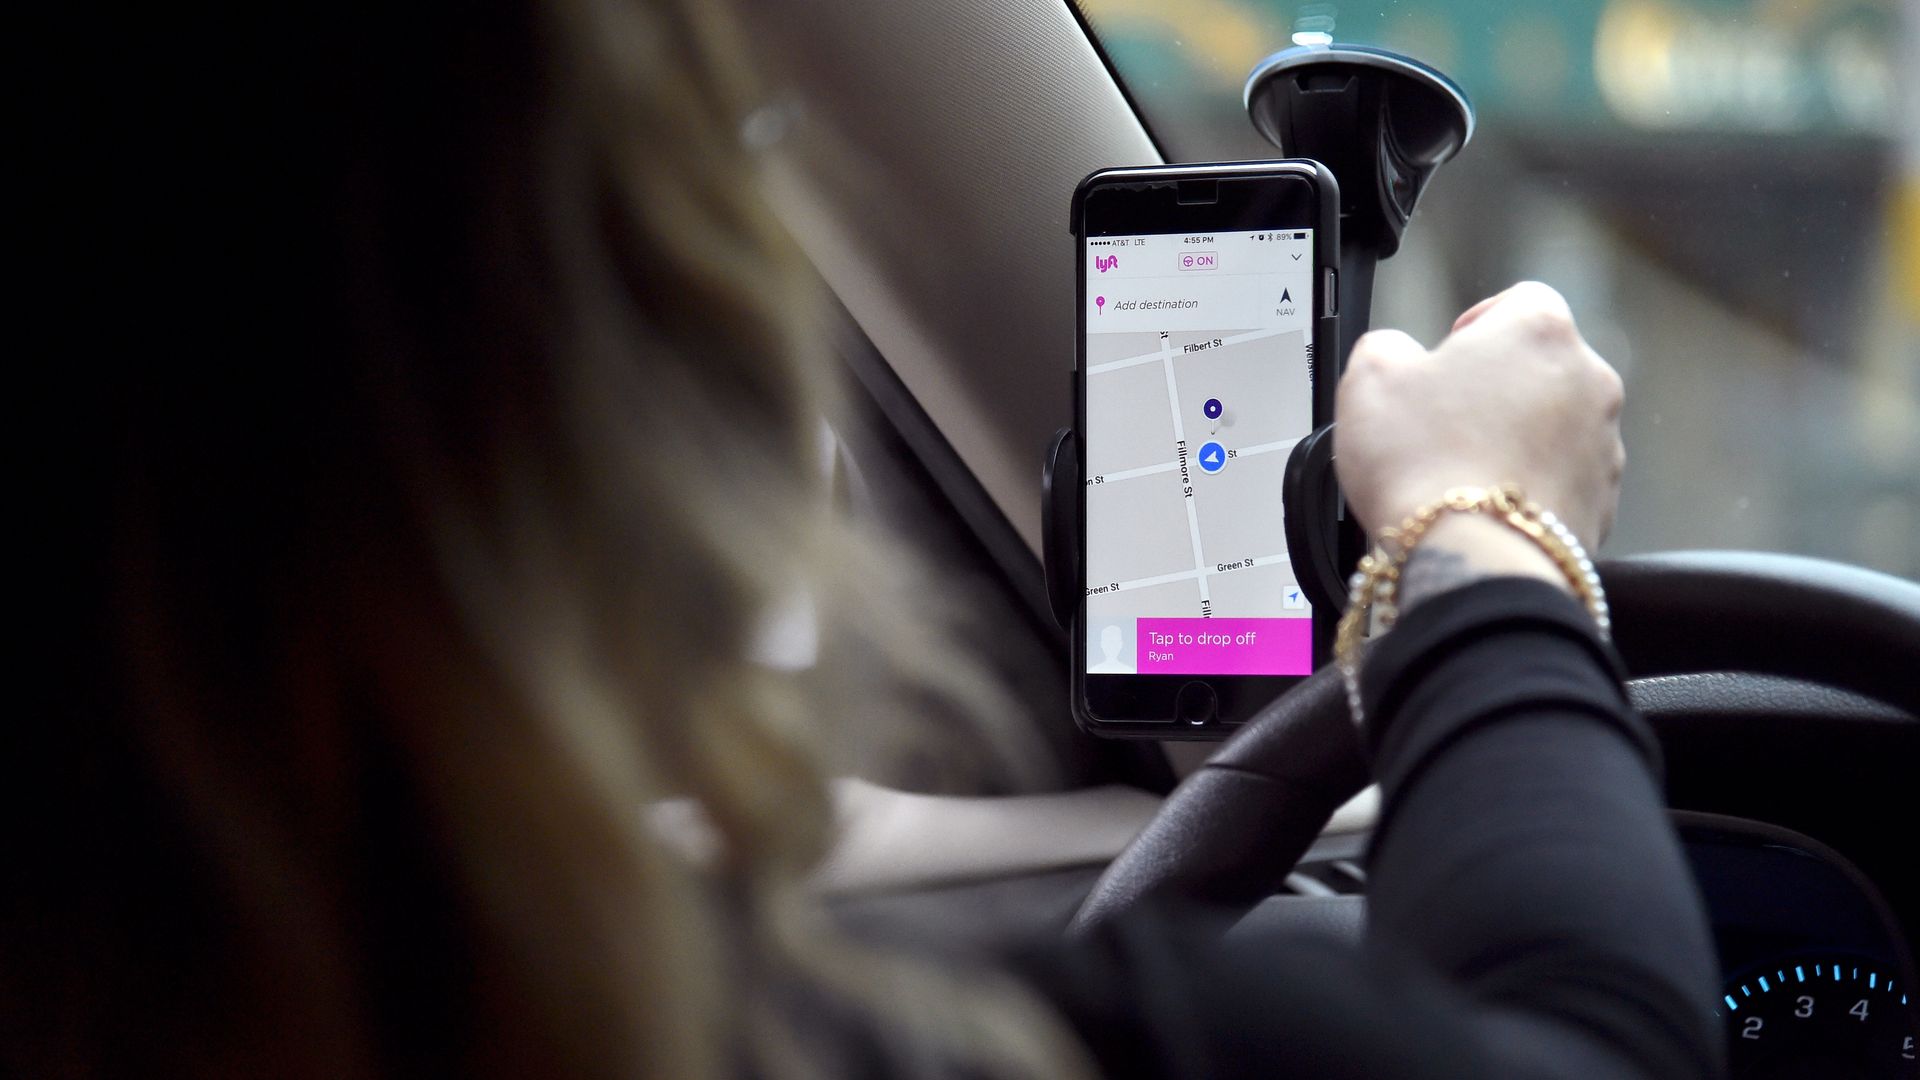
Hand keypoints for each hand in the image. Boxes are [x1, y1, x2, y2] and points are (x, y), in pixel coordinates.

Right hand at [1334, 281, 1625, 550]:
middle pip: (1540, 367)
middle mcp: (1588, 378)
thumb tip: (1397, 356)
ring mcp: (1604, 443)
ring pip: (1555, 427)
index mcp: (1538, 330)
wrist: (1473, 559)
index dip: (1476, 326)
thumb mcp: (1369, 379)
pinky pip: (1563, 481)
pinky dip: (1532, 488)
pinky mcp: (1604, 501)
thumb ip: (1386, 347)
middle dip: (1498, 389)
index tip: (1448, 356)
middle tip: (1445, 421)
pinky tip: (1487, 507)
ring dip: (1518, 439)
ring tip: (1463, 472)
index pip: (1516, 301)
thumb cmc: (1425, 465)